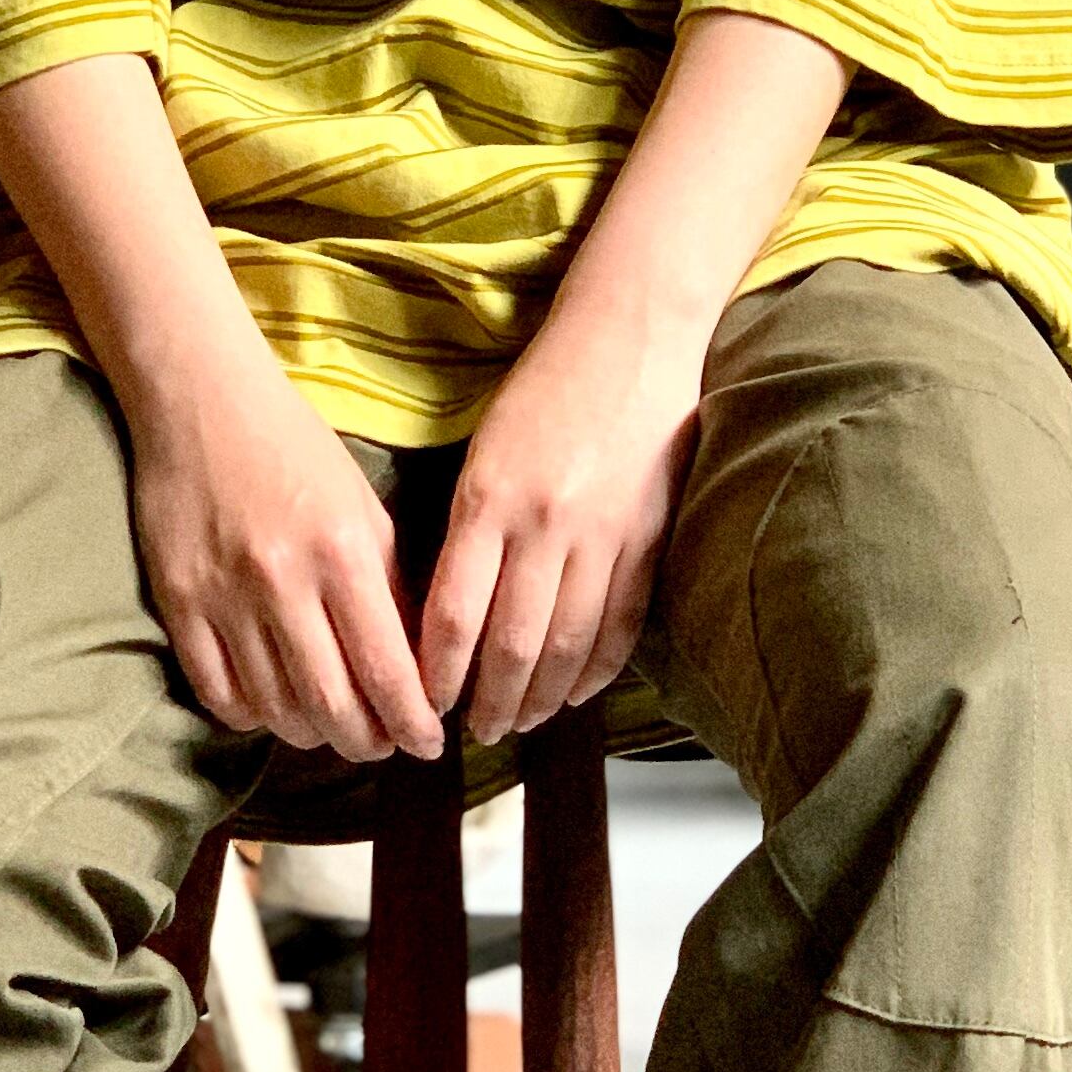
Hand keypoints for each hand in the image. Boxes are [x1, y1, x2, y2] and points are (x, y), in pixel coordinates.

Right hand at [129, 339, 442, 763]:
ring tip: (332, 727)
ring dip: (312, 733)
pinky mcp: (178, 602)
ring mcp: (225, 596)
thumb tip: (415, 666)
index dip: (412, 722)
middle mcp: (284, 582)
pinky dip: (251, 716)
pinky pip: (218, 691)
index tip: (427, 744)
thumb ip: (391, 586)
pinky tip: (272, 708)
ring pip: (275, 707)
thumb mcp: (365, 508)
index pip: (387, 669)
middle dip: (366, 741)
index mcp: (344, 553)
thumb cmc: (296, 449)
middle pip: (331, 704)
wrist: (200, 401)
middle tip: (381, 745)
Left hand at [419, 312, 698, 744]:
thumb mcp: (484, 449)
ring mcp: (602, 534)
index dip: (436, 673)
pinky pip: (620, 623)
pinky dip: (596, 667)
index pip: (452, 614)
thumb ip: (468, 528)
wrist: (632, 337)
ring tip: (522, 722)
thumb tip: (448, 613)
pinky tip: (577, 692)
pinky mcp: (648, 537)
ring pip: (566, 643)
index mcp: (488, 499)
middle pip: (509, 643)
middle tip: (475, 734)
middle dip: (488, 701)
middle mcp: (543, 524)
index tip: (424, 702)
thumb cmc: (546, 387)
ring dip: (540, 696)